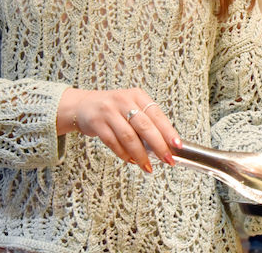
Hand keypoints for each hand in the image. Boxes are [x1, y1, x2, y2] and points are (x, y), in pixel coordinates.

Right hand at [62, 88, 180, 173]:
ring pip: (129, 137)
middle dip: (158, 146)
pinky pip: (113, 143)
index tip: (177, 145)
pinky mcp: (97, 123)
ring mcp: (109, 112)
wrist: (84, 105)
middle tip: (167, 159)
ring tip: (148, 167)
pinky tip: (131, 161)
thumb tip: (165, 143)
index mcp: (137, 95)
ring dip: (141, 155)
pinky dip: (124, 154)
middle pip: (145, 126)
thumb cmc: (114, 108)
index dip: (168, 131)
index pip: (157, 115)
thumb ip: (147, 120)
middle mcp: (124, 101)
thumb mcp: (132, 105)